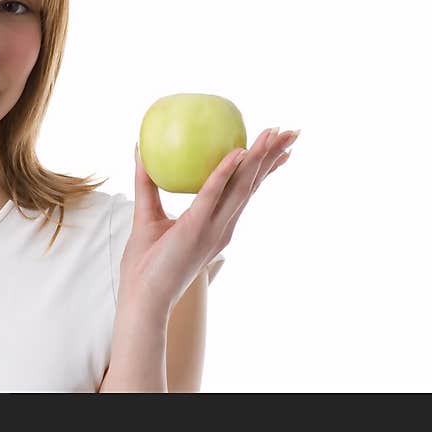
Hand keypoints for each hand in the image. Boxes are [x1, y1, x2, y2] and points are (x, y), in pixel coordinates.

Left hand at [117, 127, 298, 315]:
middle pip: (253, 185)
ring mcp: (213, 229)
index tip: (277, 146)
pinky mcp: (196, 229)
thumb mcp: (147, 214)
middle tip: (291, 132)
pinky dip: (225, 173)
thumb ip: (146, 181)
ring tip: (274, 134)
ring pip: (242, 187)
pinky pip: (212, 195)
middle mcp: (223, 227)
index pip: (245, 190)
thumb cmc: (144, 264)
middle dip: (273, 157)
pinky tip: (237, 152)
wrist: (142, 299)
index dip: (263, 167)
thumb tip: (140, 147)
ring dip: (259, 158)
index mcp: (217, 225)